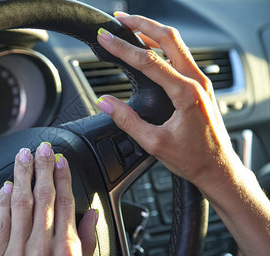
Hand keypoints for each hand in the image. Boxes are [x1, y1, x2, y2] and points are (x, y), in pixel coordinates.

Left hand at [0, 143, 97, 255]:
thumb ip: (88, 241)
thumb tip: (92, 214)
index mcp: (66, 251)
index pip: (66, 202)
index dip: (63, 177)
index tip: (60, 161)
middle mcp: (42, 248)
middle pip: (43, 197)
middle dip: (43, 167)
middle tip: (42, 148)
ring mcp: (16, 253)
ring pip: (20, 203)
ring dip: (22, 175)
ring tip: (23, 156)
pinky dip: (2, 201)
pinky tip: (6, 185)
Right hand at [96, 13, 242, 189]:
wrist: (218, 168)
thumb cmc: (192, 158)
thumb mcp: (154, 142)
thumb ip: (127, 120)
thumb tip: (104, 103)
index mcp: (186, 93)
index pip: (149, 61)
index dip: (123, 48)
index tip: (105, 38)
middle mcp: (197, 81)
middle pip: (169, 38)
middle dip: (142, 25)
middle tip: (120, 19)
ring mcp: (201, 81)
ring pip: (177, 44)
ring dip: (153, 32)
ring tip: (131, 28)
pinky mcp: (200, 86)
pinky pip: (181, 56)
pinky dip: (163, 46)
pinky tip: (151, 47)